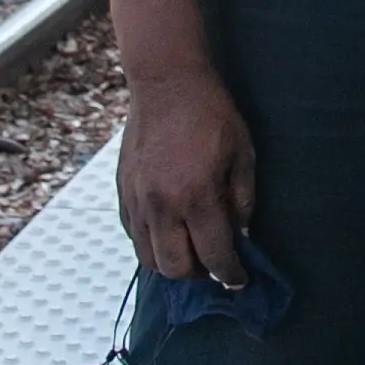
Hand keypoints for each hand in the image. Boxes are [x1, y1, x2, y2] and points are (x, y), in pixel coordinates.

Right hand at [117, 53, 259, 285]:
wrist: (165, 83)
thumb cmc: (211, 114)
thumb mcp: (242, 154)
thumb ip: (242, 200)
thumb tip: (240, 235)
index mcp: (196, 196)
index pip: (214, 255)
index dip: (230, 275)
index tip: (239, 280)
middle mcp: (162, 206)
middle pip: (176, 268)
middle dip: (199, 273)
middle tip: (214, 262)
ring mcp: (137, 201)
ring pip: (148, 258)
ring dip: (172, 263)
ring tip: (191, 250)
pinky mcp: (122, 193)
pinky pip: (134, 236)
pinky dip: (152, 243)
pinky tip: (170, 231)